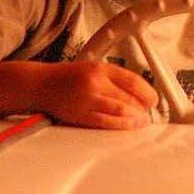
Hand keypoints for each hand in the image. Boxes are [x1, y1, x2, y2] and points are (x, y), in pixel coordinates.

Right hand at [36, 61, 158, 129]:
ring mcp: (87, 98)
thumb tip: (138, 94)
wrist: (40, 84)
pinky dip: (121, 125)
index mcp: (100, 68)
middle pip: (129, 97)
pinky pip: (106, 122)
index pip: (132, 80)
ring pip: (120, 110)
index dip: (147, 92)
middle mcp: (94, 81)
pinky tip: (129, 126)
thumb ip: (113, 79)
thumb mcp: (91, 69)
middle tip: (148, 113)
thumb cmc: (67, 78)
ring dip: (135, 118)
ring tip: (142, 121)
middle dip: (143, 108)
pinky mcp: (79, 114)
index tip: (153, 100)